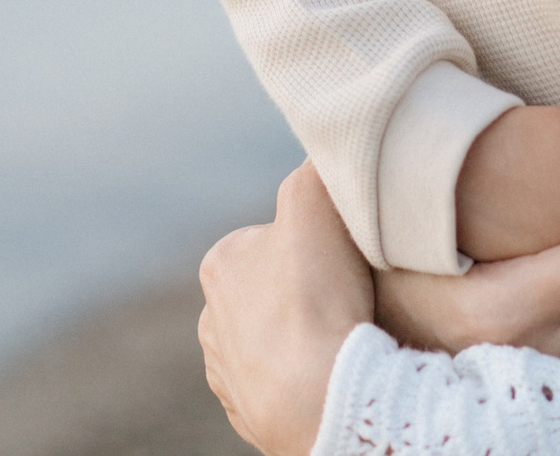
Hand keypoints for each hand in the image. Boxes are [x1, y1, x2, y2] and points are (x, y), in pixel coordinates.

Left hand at [197, 163, 373, 455]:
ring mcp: (226, 369)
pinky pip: (280, 382)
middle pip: (274, 286)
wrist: (317, 395)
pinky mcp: (246, 411)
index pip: (276, 235)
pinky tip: (329, 369)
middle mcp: (210, 318)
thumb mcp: (315, 199)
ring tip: (342, 336)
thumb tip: (323, 148)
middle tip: (349, 294)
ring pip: (275, 336)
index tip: (346, 255)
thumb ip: (315, 166)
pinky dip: (303, 374)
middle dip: (307, 288)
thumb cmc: (315, 296)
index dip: (317, 240)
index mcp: (220, 262)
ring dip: (304, 334)